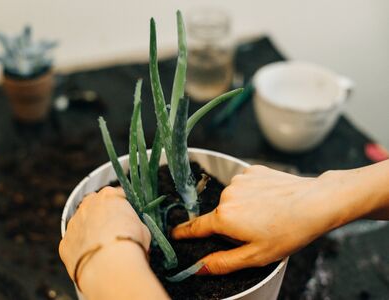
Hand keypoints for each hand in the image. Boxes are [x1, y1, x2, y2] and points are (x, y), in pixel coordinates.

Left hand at [59, 186, 150, 279]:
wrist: (110, 266)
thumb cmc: (130, 243)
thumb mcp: (143, 229)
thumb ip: (135, 224)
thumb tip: (134, 231)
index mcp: (109, 195)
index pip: (117, 195)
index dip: (124, 207)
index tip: (129, 218)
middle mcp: (88, 205)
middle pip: (95, 206)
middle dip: (103, 215)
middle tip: (115, 231)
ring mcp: (73, 223)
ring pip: (82, 225)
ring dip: (90, 233)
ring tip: (104, 249)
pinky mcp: (65, 243)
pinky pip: (74, 245)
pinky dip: (82, 251)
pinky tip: (93, 260)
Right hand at [172, 165, 339, 274]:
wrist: (317, 202)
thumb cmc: (289, 232)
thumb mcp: (256, 256)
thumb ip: (223, 262)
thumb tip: (199, 267)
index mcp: (224, 217)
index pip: (195, 227)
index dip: (184, 232)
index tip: (174, 233)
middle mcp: (227, 195)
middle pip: (219, 214)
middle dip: (230, 224)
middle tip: (255, 231)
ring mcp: (240, 180)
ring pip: (233, 199)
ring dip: (242, 208)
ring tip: (267, 215)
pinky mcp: (252, 171)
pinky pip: (244, 186)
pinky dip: (252, 194)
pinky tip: (269, 201)